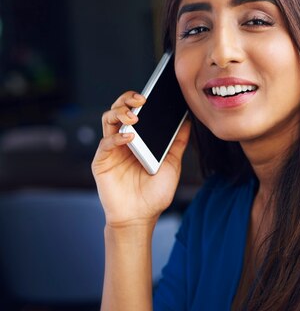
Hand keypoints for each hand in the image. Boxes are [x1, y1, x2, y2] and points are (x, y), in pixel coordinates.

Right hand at [92, 91, 190, 227]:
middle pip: (118, 109)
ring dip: (120, 113)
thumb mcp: (172, 163)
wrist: (141, 217)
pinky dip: (117, 137)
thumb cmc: (155, 192)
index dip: (139, 99)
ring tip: (135, 117)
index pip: (135, 110)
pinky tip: (130, 137)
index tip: (153, 93)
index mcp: (138, 138)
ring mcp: (111, 150)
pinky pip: (105, 143)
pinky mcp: (101, 162)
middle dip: (127, 99)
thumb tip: (188, 120)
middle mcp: (122, 140)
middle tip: (141, 99)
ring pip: (108, 120)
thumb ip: (178, 142)